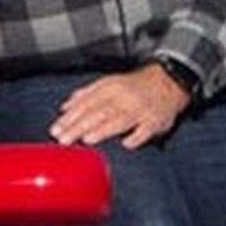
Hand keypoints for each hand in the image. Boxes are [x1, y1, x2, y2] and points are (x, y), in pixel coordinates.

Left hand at [49, 65, 188, 149]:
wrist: (169, 80)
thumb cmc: (135, 85)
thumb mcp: (109, 83)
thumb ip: (86, 95)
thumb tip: (65, 107)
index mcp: (110, 88)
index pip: (86, 103)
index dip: (70, 117)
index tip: (56, 128)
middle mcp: (124, 98)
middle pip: (98, 113)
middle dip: (79, 126)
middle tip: (64, 139)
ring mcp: (140, 109)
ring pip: (119, 120)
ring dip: (103, 129)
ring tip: (87, 139)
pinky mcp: (155, 120)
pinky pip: (146, 129)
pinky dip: (137, 136)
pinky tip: (126, 144)